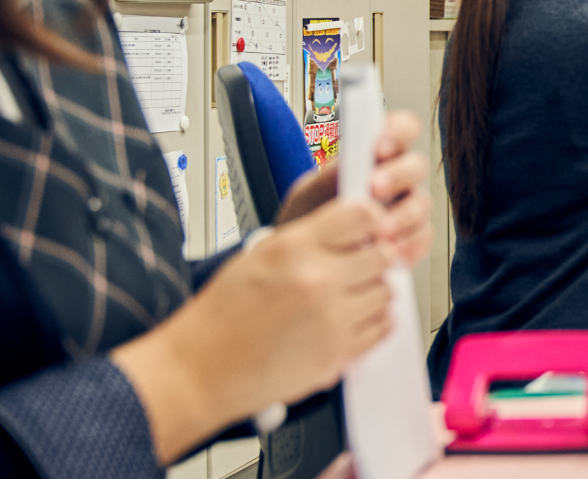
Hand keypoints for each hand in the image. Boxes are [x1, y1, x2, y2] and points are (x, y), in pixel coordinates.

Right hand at [111, 199, 395, 462]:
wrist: (200, 370)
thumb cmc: (221, 316)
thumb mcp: (259, 254)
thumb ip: (311, 238)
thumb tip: (356, 230)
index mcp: (295, 248)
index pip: (364, 216)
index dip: (372, 220)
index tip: (369, 229)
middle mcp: (318, 280)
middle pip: (383, 254)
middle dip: (374, 258)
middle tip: (359, 265)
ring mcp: (332, 319)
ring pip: (387, 291)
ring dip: (373, 291)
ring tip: (347, 296)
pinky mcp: (339, 353)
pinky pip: (383, 326)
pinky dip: (372, 321)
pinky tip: (349, 320)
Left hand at [276, 112, 431, 265]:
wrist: (304, 257)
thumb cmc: (309, 217)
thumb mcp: (309, 194)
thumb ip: (330, 178)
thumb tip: (349, 166)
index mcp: (376, 154)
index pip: (402, 128)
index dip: (398, 131)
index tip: (378, 147)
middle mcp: (398, 176)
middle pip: (417, 165)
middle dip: (398, 175)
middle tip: (374, 189)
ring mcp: (408, 206)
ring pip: (422, 203)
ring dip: (403, 216)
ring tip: (378, 233)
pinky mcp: (412, 236)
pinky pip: (423, 237)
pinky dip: (411, 246)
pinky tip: (393, 254)